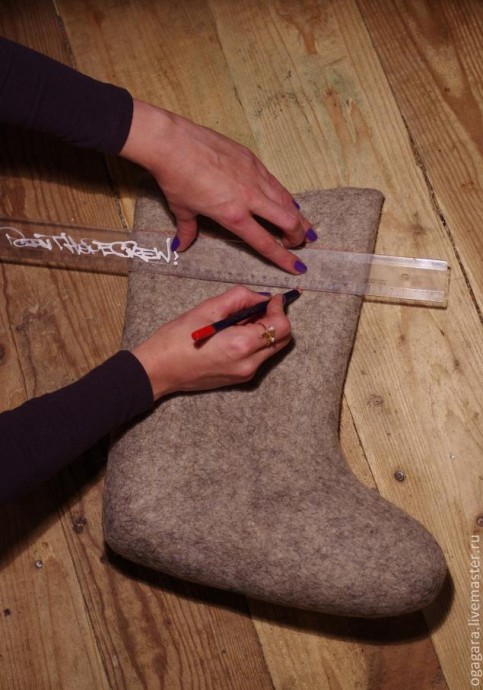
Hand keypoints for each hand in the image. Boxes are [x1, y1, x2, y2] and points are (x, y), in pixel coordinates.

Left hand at [119, 100, 313, 273]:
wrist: (173, 142)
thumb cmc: (175, 178)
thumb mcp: (182, 209)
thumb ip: (188, 230)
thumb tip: (181, 245)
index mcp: (233, 216)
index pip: (265, 243)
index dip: (284, 258)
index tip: (298, 267)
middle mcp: (250, 198)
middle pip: (287, 221)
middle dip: (298, 236)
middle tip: (299, 244)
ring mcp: (254, 176)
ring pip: (286, 200)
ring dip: (298, 216)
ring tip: (305, 226)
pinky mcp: (252, 160)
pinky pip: (275, 183)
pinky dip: (284, 196)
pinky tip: (287, 201)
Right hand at [131, 286, 291, 400]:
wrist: (158, 370)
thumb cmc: (176, 339)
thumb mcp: (207, 309)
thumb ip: (240, 298)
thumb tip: (261, 297)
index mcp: (241, 345)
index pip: (281, 326)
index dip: (280, 308)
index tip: (272, 298)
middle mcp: (249, 363)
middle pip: (283, 339)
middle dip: (276, 319)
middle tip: (259, 307)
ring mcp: (245, 374)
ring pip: (272, 348)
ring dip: (266, 330)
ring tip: (242, 319)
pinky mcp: (239, 378)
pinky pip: (259, 357)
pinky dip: (256, 342)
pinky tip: (235, 333)